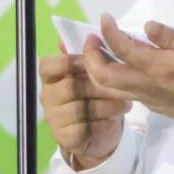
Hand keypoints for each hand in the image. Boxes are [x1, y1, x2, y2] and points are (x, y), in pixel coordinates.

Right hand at [39, 42, 131, 169]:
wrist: (95, 133)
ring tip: (125, 102)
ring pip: (82, 108)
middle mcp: (47, 97)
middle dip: (98, 86)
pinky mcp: (65, 137)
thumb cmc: (92, 96)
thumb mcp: (91, 75)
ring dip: (107, 105)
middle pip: (72, 87)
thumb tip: (90, 36)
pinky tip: (116, 117)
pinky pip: (87, 127)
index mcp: (50, 77)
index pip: (48, 66)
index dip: (68, 62)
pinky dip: (105, 121)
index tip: (89, 61)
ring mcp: (54, 118)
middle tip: (119, 85)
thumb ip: (88, 57)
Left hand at [82, 13, 173, 128]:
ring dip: (96, 70)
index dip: (108, 31)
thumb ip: (170, 36)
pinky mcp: (152, 105)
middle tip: (92, 37)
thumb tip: (146, 24)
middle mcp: (147, 86)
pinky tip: (117, 65)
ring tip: (97, 50)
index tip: (105, 17)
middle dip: (90, 57)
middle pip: (104, 77)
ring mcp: (148, 99)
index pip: (122, 49)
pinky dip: (110, 79)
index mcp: (158, 68)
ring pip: (110, 90)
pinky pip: (122, 94)